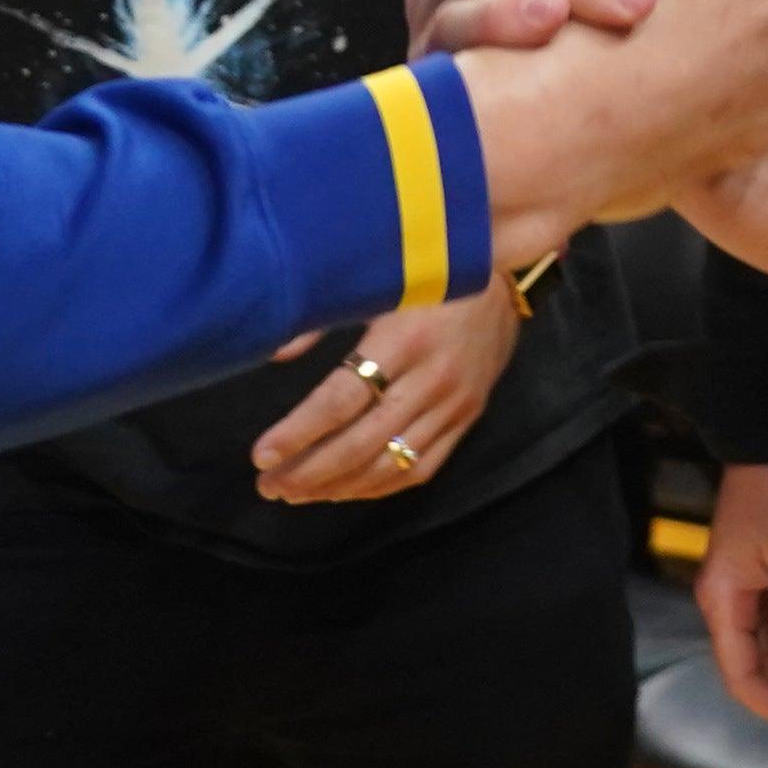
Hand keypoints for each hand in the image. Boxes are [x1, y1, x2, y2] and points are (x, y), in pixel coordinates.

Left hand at [251, 283, 518, 502]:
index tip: (262, 455)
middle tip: (269, 486)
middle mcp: (432, 379)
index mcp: (404, 339)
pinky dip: (380, 486)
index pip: (341, 400)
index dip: (299, 432)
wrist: (505, 276)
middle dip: (309, 470)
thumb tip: (275, 354)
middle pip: (362, 442)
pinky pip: (422, 467)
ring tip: (296, 493)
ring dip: (338, 486)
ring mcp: (455, 404)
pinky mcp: (469, 418)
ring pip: (391, 463)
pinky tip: (345, 490)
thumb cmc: (428, 274)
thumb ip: (326, 318)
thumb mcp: (379, 283)